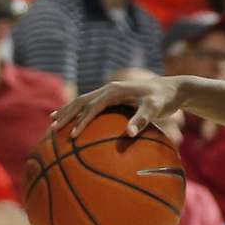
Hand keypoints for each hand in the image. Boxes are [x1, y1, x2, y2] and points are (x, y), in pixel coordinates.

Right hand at [50, 76, 186, 138]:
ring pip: (82, 102)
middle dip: (66, 115)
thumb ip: (142, 119)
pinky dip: (78, 112)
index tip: (72, 136)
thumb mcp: (155, 108)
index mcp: (115, 91)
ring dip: (67, 112)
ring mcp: (109, 92)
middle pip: (81, 102)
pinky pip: (91, 105)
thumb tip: (128, 133)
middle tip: (51, 130)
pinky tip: (71, 121)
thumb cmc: (163, 99)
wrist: (172, 89)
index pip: (93, 106)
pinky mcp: (112, 98)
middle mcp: (109, 89)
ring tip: (52, 123)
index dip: (82, 121)